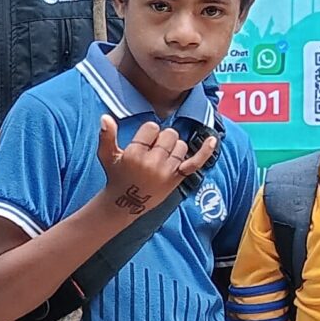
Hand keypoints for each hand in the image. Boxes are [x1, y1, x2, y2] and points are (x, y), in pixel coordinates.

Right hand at [93, 116, 218, 218]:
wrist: (126, 203)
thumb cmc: (116, 175)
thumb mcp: (106, 156)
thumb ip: (106, 136)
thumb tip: (106, 117)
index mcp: (135, 155)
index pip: (152, 128)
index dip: (147, 133)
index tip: (141, 143)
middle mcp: (153, 163)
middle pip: (168, 134)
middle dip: (161, 138)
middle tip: (151, 151)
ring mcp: (167, 171)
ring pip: (181, 145)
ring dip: (172, 147)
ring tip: (160, 157)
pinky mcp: (177, 179)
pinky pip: (196, 162)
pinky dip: (206, 151)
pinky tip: (213, 139)